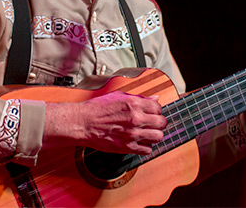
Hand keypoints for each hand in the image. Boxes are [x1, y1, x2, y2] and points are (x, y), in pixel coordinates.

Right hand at [44, 91, 166, 154]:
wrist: (84, 123)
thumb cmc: (97, 109)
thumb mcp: (118, 96)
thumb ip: (139, 97)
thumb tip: (154, 98)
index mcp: (134, 104)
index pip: (158, 107)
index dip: (157, 110)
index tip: (153, 112)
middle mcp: (136, 118)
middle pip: (162, 123)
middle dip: (159, 123)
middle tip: (154, 123)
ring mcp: (132, 134)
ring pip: (158, 137)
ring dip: (155, 135)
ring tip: (148, 133)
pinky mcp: (127, 147)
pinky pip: (147, 150)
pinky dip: (146, 147)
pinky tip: (140, 142)